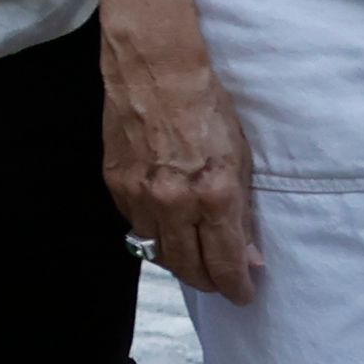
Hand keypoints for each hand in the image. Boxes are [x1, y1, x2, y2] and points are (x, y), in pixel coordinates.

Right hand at [98, 0, 259, 299]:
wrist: (156, 69)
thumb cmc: (206, 105)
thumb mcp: (240, 158)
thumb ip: (241, 209)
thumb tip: (246, 252)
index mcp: (213, 195)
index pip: (224, 263)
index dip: (235, 286)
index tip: (243, 293)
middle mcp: (174, 203)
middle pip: (188, 268)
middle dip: (209, 281)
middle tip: (221, 282)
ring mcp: (140, 196)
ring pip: (158, 253)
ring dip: (179, 260)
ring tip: (194, 256)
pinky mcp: (116, 184)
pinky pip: (136, 226)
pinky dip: (154, 233)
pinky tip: (167, 225)